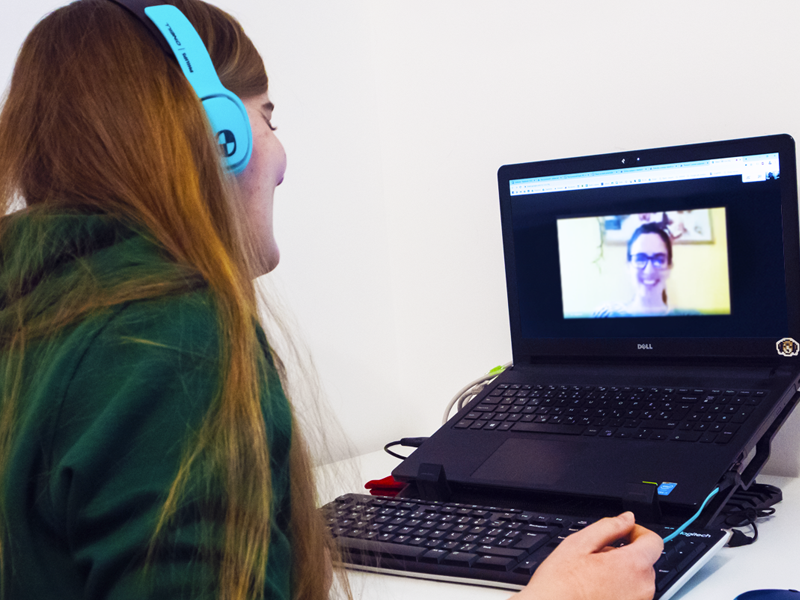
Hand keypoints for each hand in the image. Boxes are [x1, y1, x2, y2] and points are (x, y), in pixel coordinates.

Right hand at [511, 512, 663, 599]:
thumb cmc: (561, 585)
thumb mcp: (579, 544)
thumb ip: (608, 527)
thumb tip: (626, 519)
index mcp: (633, 566)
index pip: (654, 541)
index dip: (638, 531)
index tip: (623, 532)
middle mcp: (642, 588)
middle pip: (645, 561)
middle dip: (625, 553)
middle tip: (596, 556)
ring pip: (637, 580)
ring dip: (621, 572)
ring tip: (592, 575)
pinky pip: (631, 595)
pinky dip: (619, 589)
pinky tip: (596, 589)